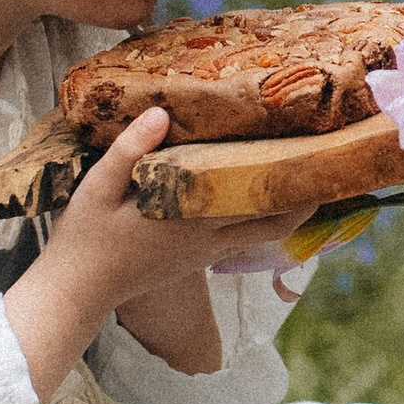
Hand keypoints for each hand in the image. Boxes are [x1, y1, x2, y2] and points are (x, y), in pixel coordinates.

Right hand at [5, 116, 328, 397]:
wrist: (78, 291)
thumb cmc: (85, 238)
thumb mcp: (97, 187)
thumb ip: (129, 150)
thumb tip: (162, 112)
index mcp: (192, 220)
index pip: (260, 202)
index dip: (295, 181)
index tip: (317, 150)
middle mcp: (210, 239)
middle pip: (280, 222)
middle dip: (308, 193)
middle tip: (325, 158)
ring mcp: (208, 252)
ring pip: (267, 232)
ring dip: (290, 206)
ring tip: (304, 171)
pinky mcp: (200, 258)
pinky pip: (247, 237)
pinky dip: (263, 216)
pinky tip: (260, 189)